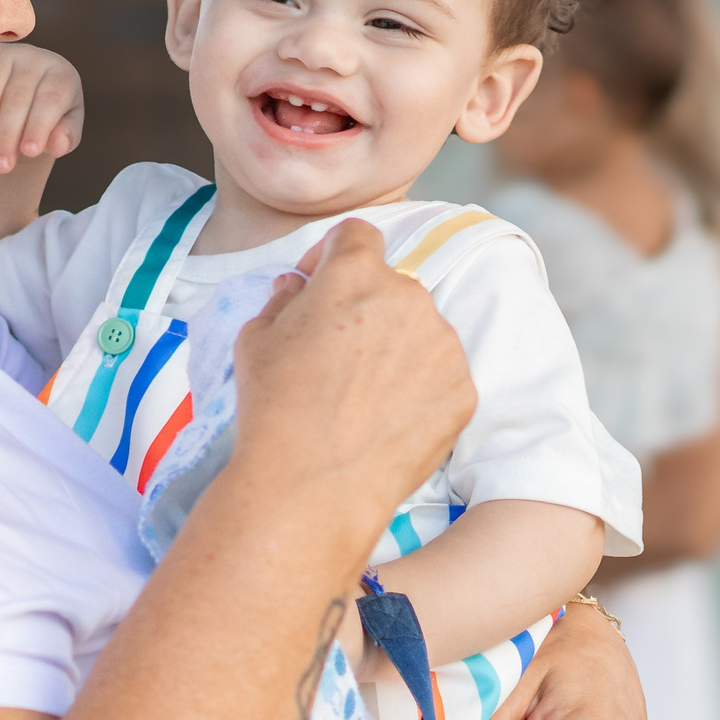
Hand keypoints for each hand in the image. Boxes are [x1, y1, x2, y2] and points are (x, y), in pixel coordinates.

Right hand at [0, 45, 82, 173]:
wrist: (23, 89)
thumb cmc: (46, 113)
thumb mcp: (64, 125)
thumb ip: (66, 136)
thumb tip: (58, 146)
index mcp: (61, 74)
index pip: (51, 99)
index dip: (39, 126)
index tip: (29, 152)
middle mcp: (33, 59)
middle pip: (18, 97)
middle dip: (8, 135)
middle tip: (1, 166)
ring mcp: (3, 56)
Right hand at [230, 222, 476, 548]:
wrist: (312, 485)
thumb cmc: (273, 407)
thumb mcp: (255, 339)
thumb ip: (282, 299)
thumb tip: (297, 286)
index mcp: (355, 273)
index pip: (358, 234)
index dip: (334, 255)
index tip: (319, 285)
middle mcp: (409, 296)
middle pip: (392, 286)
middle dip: (367, 309)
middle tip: (337, 354)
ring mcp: (443, 344)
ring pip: (421, 331)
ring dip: (397, 349)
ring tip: (362, 396)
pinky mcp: (463, 390)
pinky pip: (441, 376)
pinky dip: (419, 390)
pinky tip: (386, 420)